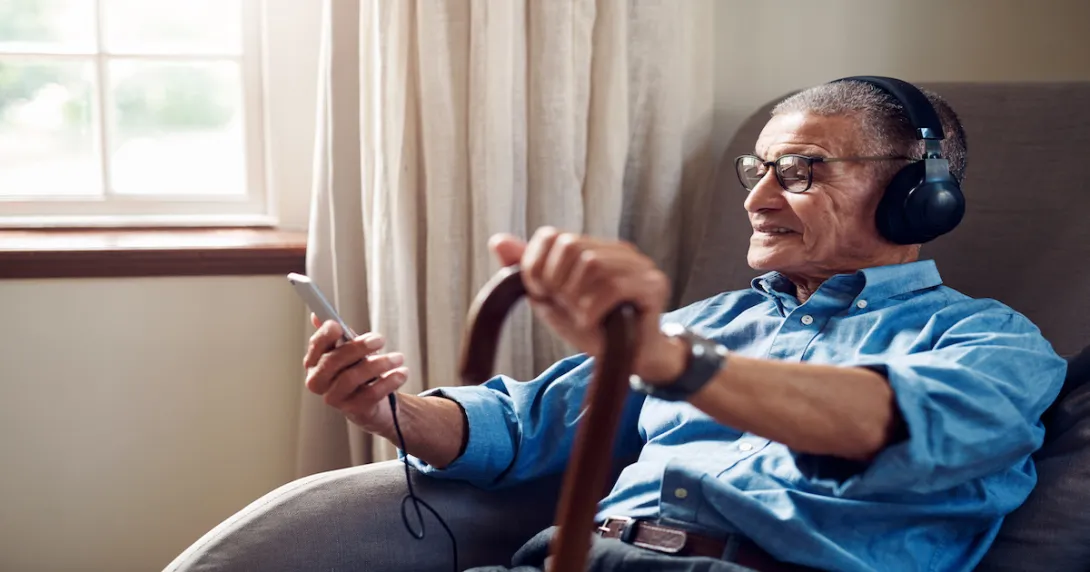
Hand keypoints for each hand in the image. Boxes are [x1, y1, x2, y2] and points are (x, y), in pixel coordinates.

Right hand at [303, 313, 408, 434]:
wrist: (373, 403)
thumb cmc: (358, 371)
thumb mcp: (349, 350)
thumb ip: (338, 335)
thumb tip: (317, 316)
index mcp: (315, 362)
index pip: (315, 346)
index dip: (325, 335)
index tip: (339, 325)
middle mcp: (319, 382)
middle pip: (332, 362)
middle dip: (357, 348)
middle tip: (379, 339)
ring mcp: (335, 398)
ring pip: (351, 378)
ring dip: (378, 364)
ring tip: (398, 357)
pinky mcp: (354, 410)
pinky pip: (371, 394)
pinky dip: (389, 381)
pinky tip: (402, 373)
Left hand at [489, 227, 686, 381]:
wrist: (630, 359)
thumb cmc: (593, 328)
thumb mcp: (553, 300)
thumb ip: (529, 270)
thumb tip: (496, 241)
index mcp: (594, 247)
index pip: (552, 236)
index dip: (537, 267)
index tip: (544, 295)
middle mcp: (618, 250)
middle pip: (571, 245)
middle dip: (557, 282)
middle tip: (565, 307)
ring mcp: (639, 265)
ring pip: (592, 263)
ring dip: (577, 298)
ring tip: (583, 316)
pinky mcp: (653, 285)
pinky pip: (614, 286)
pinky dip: (594, 309)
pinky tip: (594, 323)